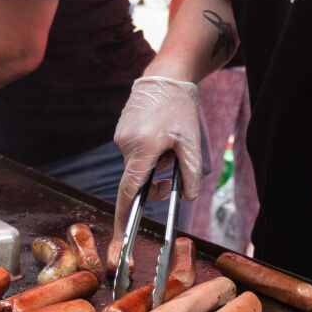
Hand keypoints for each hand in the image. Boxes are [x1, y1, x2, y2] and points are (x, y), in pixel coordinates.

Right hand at [111, 76, 202, 244]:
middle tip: (175, 163)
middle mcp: (125, 144)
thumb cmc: (180, 108)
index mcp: (142, 149)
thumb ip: (190, 173)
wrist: (165, 76)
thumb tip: (188, 198)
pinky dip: (148, 152)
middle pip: (137, 179)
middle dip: (156, 179)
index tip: (121, 235)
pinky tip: (159, 132)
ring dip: (154, 162)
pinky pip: (134, 152)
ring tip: (169, 140)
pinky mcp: (120, 131)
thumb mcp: (192, 142)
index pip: (129, 191)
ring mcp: (119, 137)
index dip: (125, 216)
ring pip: (137, 165)